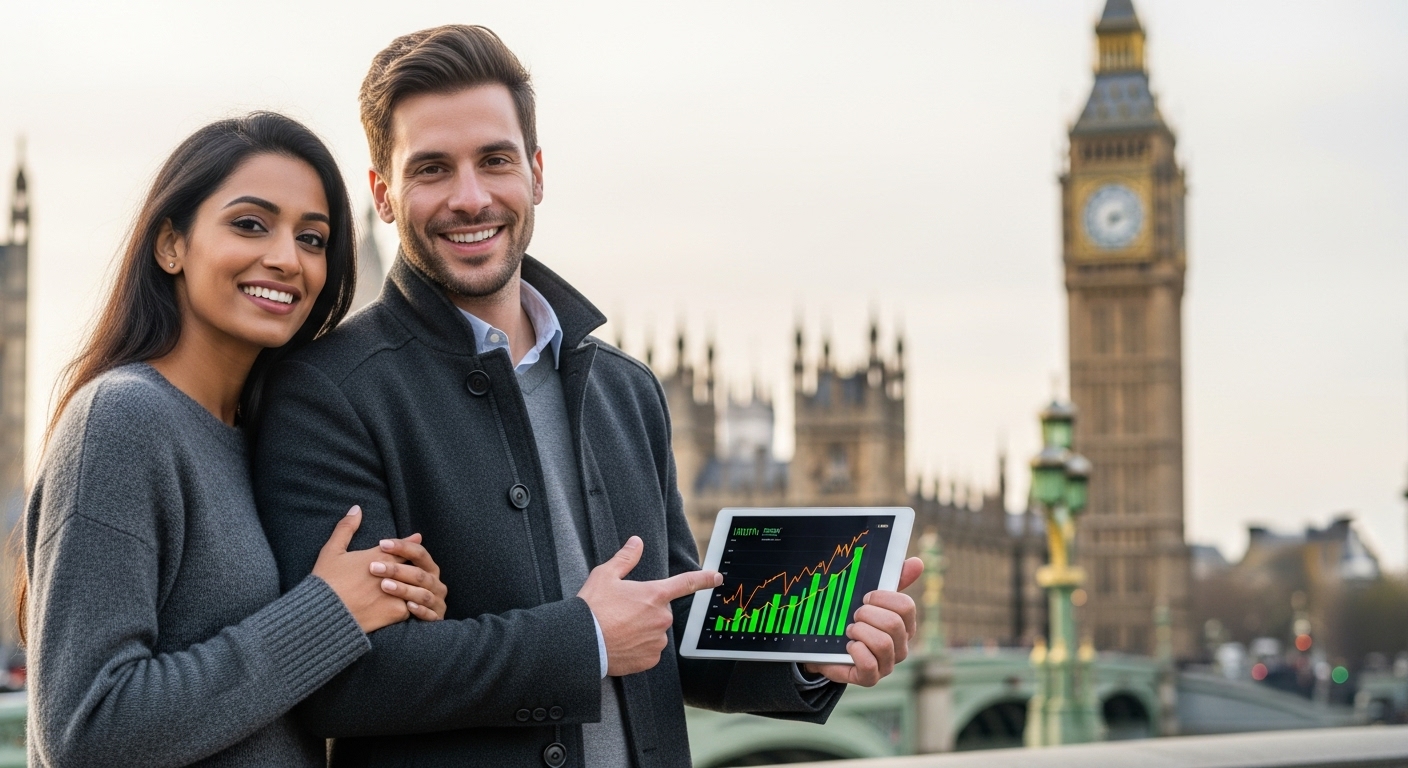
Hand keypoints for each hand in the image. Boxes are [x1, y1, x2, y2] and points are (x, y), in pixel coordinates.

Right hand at [312, 506, 429, 631]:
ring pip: (415, 587)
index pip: (401, 547)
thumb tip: (356, 508)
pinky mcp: (395, 612)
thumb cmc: (326, 581)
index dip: (410, 543)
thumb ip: (346, 529)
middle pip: (412, 565)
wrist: (322, 615)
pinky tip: (414, 605)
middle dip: (417, 564)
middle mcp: (390, 573)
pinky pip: (412, 608)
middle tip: (425, 564)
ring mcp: (394, 593)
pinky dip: (412, 606)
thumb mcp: (332, 551)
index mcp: (377, 557)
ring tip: (422, 586)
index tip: (418, 538)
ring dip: (417, 586)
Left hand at [370, 533, 448, 620]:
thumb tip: (356, 509)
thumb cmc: (381, 589)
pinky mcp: (435, 618)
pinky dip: (420, 609)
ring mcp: (436, 601)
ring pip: (423, 593)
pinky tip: (407, 606)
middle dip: (397, 570)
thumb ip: (367, 540)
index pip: (419, 552)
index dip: (402, 547)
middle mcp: (434, 582)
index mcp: (426, 567)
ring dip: (404, 589)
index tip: (381, 544)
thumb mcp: (376, 563)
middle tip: (374, 568)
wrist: (387, 619)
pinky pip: (429, 614)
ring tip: (384, 586)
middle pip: (419, 573)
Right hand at [577, 536, 721, 675]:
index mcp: (654, 594)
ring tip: (618, 629)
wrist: (582, 642)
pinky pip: (649, 651)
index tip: (717, 577)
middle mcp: (661, 618)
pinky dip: (638, 648)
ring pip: (655, 632)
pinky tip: (621, 644)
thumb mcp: (605, 575)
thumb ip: (625, 558)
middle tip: (622, 612)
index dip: (704, 579)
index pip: (685, 583)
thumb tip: (637, 542)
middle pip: (661, 610)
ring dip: (643, 630)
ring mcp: (657, 640)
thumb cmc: (592, 607)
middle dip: (646, 610)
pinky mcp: (650, 659)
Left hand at [803, 556, 921, 686]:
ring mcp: (888, 664)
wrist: (826, 645)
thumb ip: (894, 579)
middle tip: (854, 615)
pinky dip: (856, 651)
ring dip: (859, 632)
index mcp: (905, 624)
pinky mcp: (871, 679)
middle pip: (893, 624)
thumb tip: (917, 562)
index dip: (882, 598)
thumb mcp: (870, 598)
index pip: (906, 607)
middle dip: (867, 615)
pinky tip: (849, 646)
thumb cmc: (854, 618)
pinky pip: (869, 665)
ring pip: (882, 643)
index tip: (865, 597)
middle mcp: (902, 646)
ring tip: (850, 630)